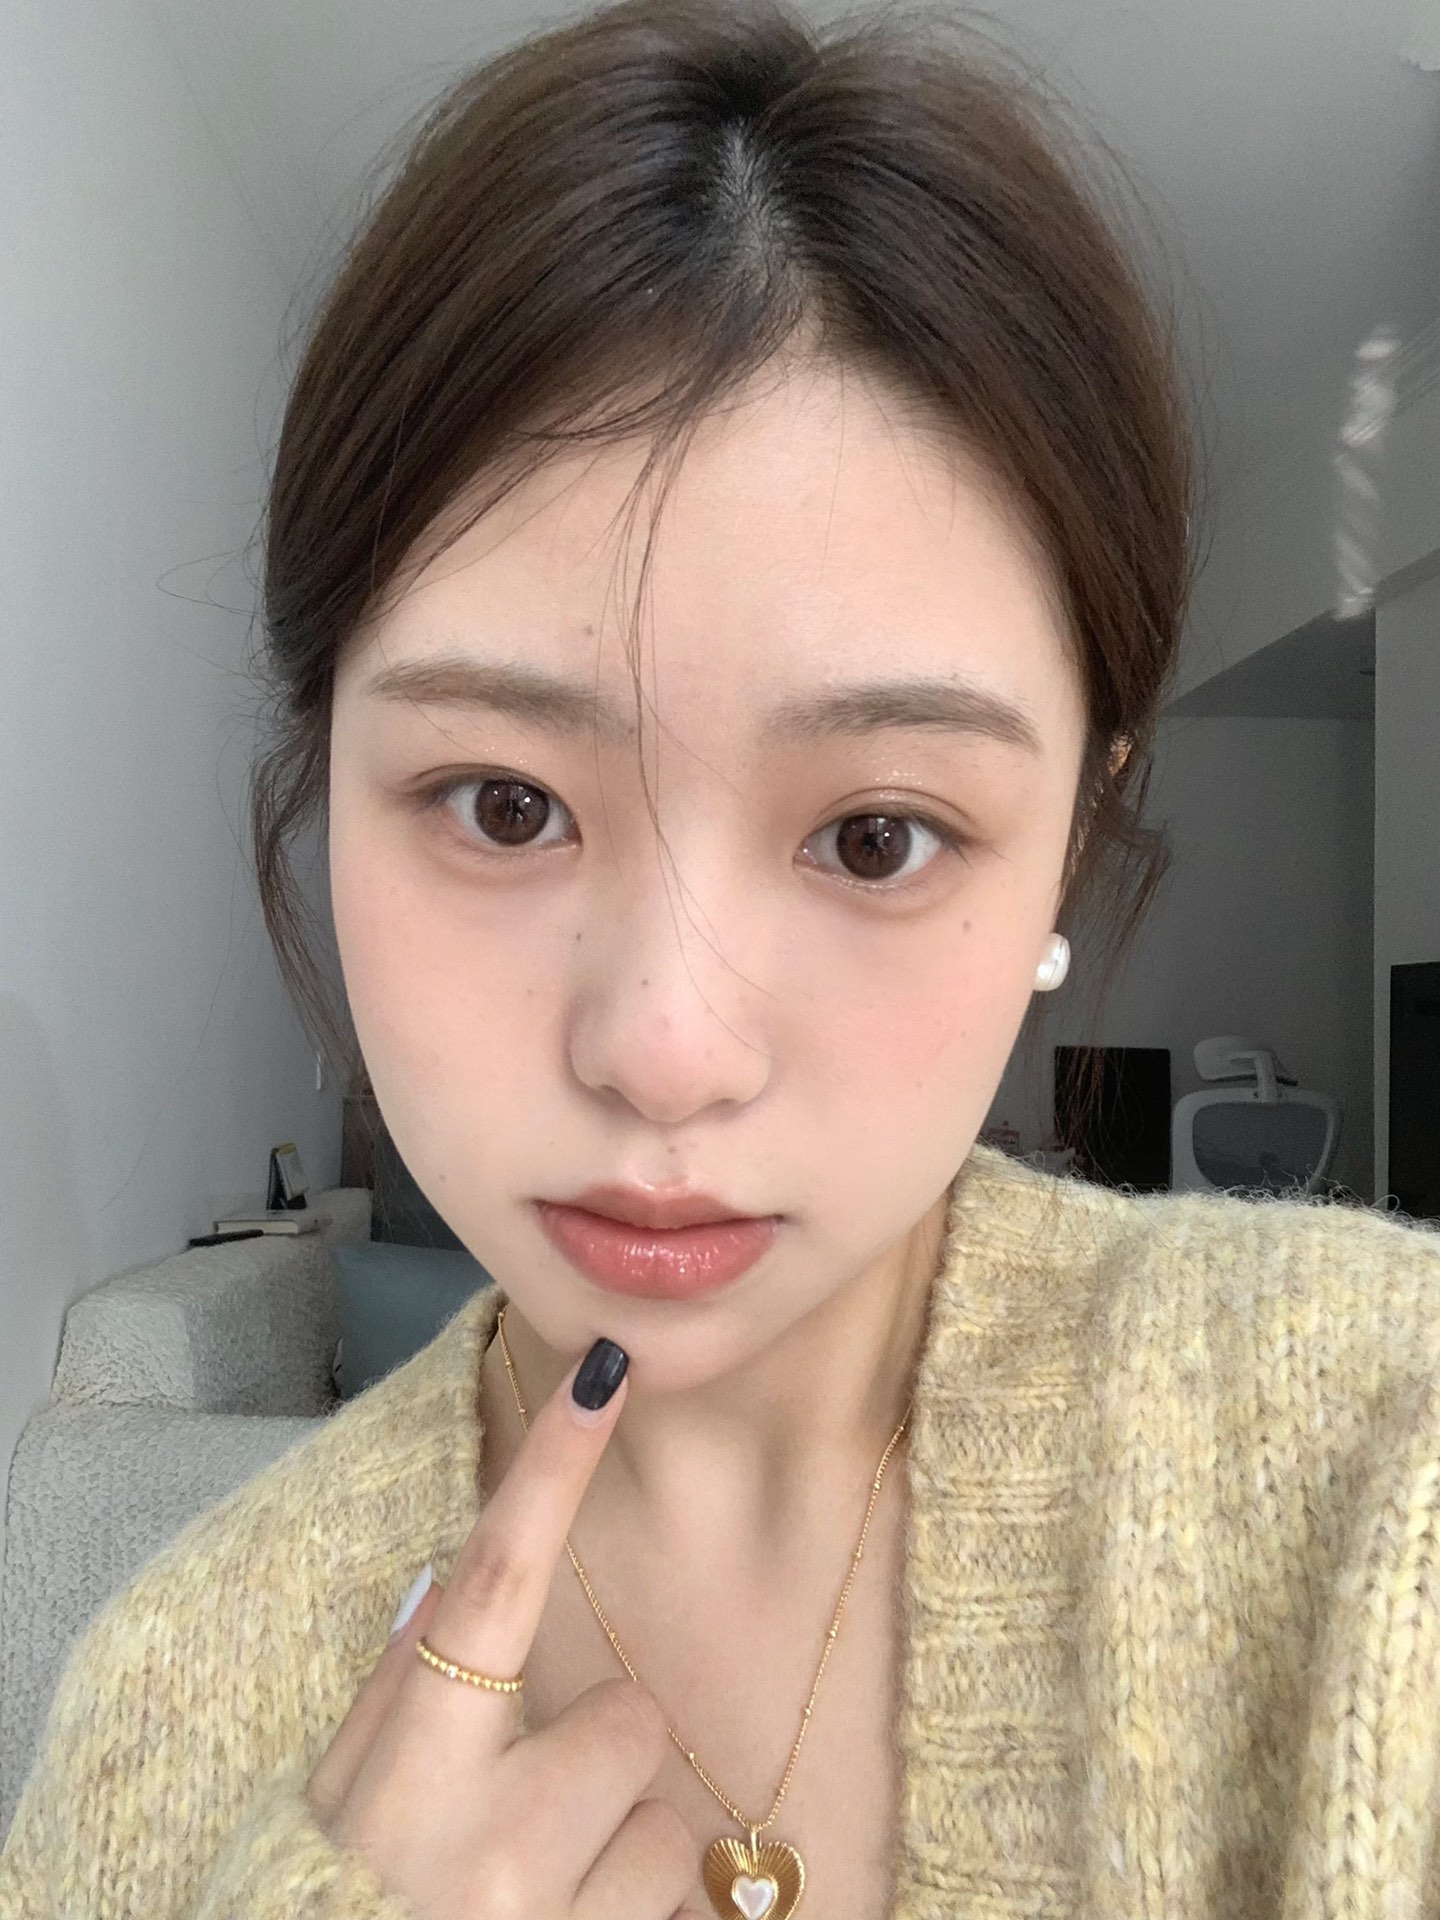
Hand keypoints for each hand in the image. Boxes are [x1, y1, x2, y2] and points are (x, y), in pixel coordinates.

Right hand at [305, 1338, 704, 1919]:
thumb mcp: (341, 1812)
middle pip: (631, 1724)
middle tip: (526, 1839)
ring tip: (544, 1916)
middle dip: (596, 1773)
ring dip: (624, 1870)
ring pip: (671, 1835)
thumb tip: (454, 1588)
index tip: (604, 1370)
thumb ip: (400, 1704)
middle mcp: (484, 1847)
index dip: (549, 1469)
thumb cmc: (330, 1911)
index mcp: (408, 1776)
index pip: (490, 1584)